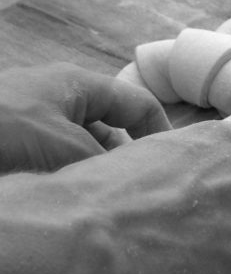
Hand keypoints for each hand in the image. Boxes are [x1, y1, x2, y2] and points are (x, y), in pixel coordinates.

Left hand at [0, 62, 170, 173]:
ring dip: (96, 164)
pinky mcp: (19, 136)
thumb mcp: (68, 147)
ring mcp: (39, 114)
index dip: (160, 131)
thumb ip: (105, 161)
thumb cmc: (5, 128)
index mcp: (81, 83)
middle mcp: (63, 94)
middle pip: (113, 124)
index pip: (139, 103)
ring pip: (85, 141)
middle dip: (127, 154)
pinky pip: (60, 152)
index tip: (171, 164)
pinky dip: (72, 169)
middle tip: (137, 183)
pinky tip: (75, 189)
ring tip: (106, 191)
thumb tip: (130, 178)